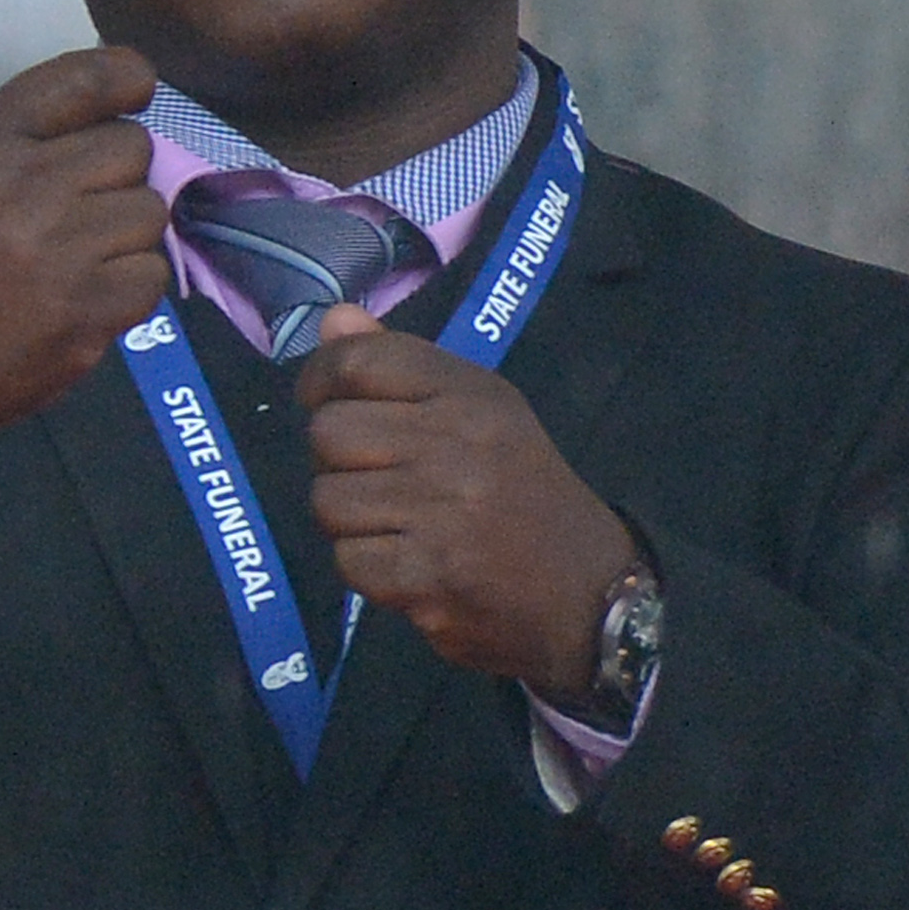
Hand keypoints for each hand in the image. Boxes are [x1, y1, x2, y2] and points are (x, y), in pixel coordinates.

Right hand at [0, 46, 173, 483]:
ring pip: (150, 211)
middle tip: (70, 208)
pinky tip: (80, 296)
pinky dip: (125, 286)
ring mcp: (60, 254)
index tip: (133, 95)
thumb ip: (25, 131)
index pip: (88, 77)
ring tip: (73, 257)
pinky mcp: (88, 312)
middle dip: (112, 174)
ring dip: (122, 233)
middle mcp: (23, 188)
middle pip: (132, 147)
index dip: (127, 80)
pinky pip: (151, 273)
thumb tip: (123, 99)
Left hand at [300, 302, 640, 694]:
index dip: (320, 379)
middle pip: (328, 432)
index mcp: (472, 395)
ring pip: (327, 499)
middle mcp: (458, 444)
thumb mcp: (477, 411)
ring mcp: (443, 511)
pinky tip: (411, 565)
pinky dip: (368, 568)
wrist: (588, 591)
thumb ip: (398, 363)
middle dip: (336, 461)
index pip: (359, 361)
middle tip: (379, 479)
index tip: (324, 402)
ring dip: (350, 520)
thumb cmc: (520, 492)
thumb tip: (332, 318)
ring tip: (401, 525)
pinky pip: (347, 559)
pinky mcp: (429, 574)